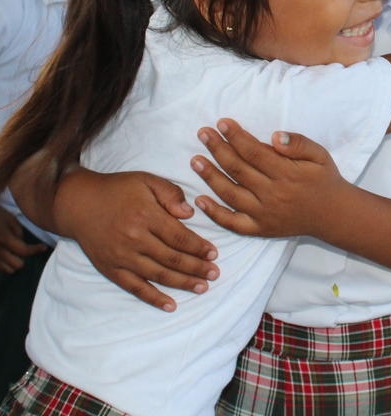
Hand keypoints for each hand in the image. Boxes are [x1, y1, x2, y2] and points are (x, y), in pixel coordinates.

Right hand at [0, 207, 47, 273]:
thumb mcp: (9, 218)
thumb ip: (18, 231)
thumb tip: (21, 241)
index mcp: (4, 239)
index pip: (24, 250)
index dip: (36, 250)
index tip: (44, 247)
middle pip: (17, 265)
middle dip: (22, 258)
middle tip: (22, 248)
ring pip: (7, 269)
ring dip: (13, 262)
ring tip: (12, 252)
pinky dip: (3, 264)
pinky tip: (5, 255)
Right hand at [53, 170, 219, 310]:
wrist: (79, 204)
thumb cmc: (118, 189)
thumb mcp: (147, 180)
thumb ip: (170, 193)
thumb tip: (189, 213)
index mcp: (146, 216)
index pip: (179, 236)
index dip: (198, 247)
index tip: (214, 254)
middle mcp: (135, 239)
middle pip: (172, 258)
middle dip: (196, 268)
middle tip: (215, 274)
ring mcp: (122, 257)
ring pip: (158, 275)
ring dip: (182, 283)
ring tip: (202, 287)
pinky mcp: (111, 269)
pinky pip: (135, 287)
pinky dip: (154, 298)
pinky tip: (171, 305)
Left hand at [192, 119, 345, 238]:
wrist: (333, 214)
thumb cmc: (324, 179)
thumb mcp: (319, 155)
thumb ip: (298, 143)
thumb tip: (274, 136)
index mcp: (287, 174)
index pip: (254, 152)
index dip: (235, 136)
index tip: (221, 123)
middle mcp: (272, 194)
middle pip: (238, 169)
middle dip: (218, 149)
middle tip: (203, 133)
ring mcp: (264, 214)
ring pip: (230, 194)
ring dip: (210, 176)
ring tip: (195, 160)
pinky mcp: (259, 229)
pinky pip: (232, 222)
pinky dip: (214, 213)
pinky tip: (200, 199)